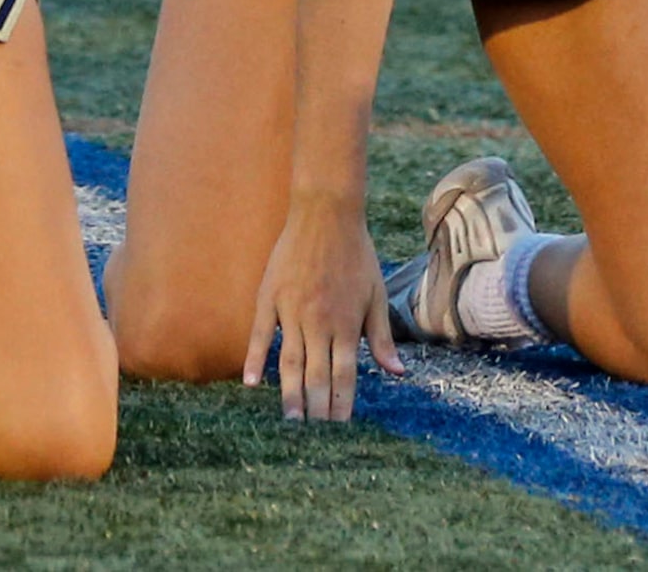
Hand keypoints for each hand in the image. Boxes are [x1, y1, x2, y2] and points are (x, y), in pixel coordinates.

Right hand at [244, 198, 404, 420]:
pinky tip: (251, 383)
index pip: (344, 375)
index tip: (339, 427)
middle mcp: (319, 321)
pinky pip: (259, 334)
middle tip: (312, 434)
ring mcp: (291, 310)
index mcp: (347, 323)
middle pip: (316, 375)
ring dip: (289, 393)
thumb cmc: (356, 254)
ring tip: (289, 420)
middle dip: (316, 408)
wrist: (326, 213)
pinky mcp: (270, 297)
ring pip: (289, 361)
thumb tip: (397, 373)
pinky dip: (254, 360)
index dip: (341, 404)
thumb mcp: (377, 294)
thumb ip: (382, 336)